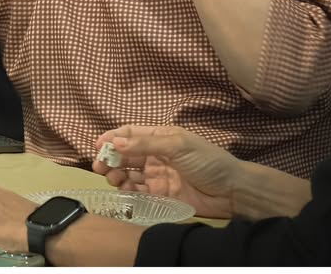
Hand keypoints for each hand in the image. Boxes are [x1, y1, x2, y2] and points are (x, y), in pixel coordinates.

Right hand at [92, 125, 242, 218]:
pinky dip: (128, 191)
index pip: (130, 134)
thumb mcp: (178, 145)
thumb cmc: (207, 161)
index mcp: (160, 138)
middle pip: (125, 155)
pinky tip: (124, 191)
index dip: (112, 138)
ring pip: (128, 174)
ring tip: (112, 179)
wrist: (232, 192)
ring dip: (116, 175)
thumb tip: (116, 142)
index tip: (98, 146)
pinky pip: (138, 192)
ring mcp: (157, 176)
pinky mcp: (161, 196)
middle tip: (99, 166)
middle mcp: (155, 155)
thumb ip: (146, 144)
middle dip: (110, 159)